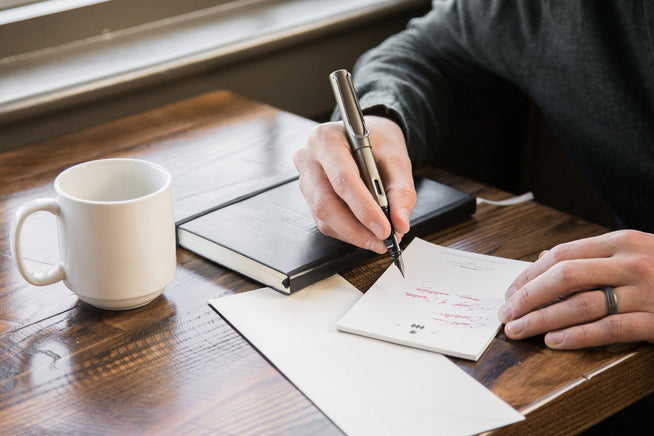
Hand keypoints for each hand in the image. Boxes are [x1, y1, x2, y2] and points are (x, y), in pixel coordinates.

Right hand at [293, 116, 415, 252]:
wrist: (365, 137)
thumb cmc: (378, 142)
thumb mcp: (397, 159)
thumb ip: (401, 191)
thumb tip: (400, 223)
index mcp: (327, 140)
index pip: (342, 179)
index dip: (363, 208)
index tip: (384, 228)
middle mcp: (309, 158)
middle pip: (326, 203)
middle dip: (356, 228)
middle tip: (381, 240)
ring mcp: (305, 178)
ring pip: (323, 216)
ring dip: (352, 234)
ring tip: (377, 240)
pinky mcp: (309, 195)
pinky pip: (324, 220)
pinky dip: (347, 231)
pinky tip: (364, 232)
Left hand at [498, 230, 653, 348]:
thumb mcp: (634, 251)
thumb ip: (593, 255)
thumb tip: (544, 261)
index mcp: (621, 242)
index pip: (561, 255)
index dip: (529, 274)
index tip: (510, 291)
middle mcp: (631, 263)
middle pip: (564, 277)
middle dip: (527, 297)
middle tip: (506, 314)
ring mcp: (645, 292)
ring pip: (580, 304)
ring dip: (542, 319)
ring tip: (519, 330)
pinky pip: (609, 330)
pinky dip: (577, 336)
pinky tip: (553, 342)